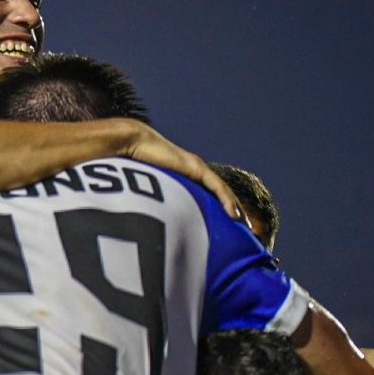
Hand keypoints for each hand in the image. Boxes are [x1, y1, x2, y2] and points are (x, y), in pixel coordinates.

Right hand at [120, 121, 241, 218]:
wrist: (132, 143)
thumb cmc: (130, 165)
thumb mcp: (144, 187)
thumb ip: (149, 200)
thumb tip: (142, 222)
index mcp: (182, 178)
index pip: (206, 196)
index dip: (216, 210)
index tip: (222, 228)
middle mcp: (193, 172)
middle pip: (218, 195)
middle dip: (231, 211)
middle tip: (241, 230)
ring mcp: (196, 169)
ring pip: (222, 192)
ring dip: (235, 209)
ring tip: (244, 226)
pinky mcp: (197, 168)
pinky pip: (217, 187)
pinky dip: (227, 201)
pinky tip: (234, 215)